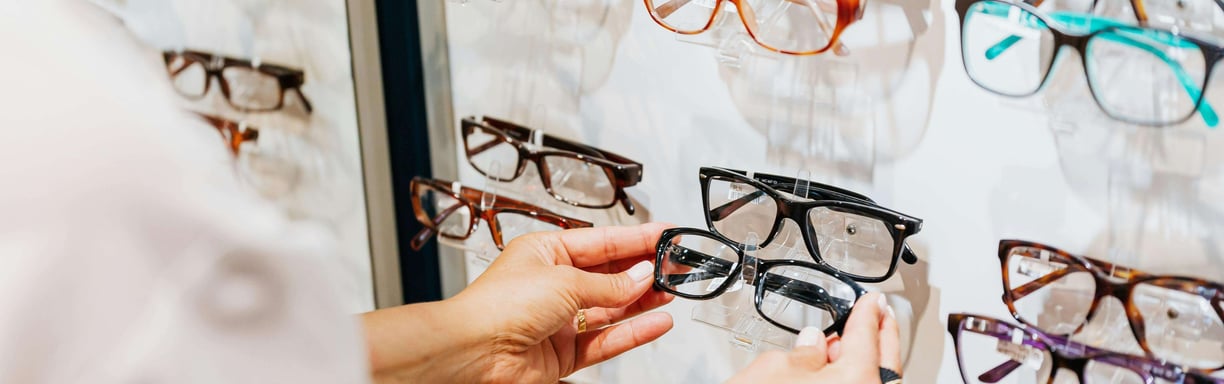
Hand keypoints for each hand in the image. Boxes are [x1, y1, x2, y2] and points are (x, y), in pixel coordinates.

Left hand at [362, 223, 675, 383]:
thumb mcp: (564, 281)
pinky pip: (606, 339)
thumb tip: (642, 276)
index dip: (636, 238)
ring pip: (611, 307)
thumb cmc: (497, 307)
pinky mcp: (563, 352)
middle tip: (677, 264)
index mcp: (545, 252)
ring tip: (673, 290)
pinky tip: (656, 322)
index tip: (666, 234)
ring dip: (643, 299)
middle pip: (609, 274)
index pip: (601, 242)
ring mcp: (558, 320)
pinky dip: (633, 331)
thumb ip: (610, 283)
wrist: (473, 355)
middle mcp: (552, 284)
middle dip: (645, 269)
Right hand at [726, 292, 901, 382]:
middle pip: (884, 363)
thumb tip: (812, 344)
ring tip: (847, 345)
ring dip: (864, 362)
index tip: (871, 301)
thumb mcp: (772, 370)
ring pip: (872, 383)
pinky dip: (851, 382)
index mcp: (858, 380)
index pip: (867, 335)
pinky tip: (834, 376)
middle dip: (882, 335)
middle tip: (881, 316)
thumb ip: (801, 352)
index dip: (867, 312)